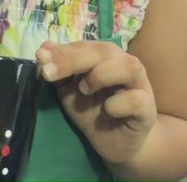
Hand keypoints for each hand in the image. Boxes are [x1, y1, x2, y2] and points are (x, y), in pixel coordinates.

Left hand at [36, 41, 156, 164]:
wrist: (115, 142)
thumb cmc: (92, 110)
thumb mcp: (68, 90)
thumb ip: (58, 70)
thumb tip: (44, 47)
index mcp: (104, 55)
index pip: (83, 45)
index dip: (61, 51)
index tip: (40, 57)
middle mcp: (123, 63)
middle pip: (103, 50)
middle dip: (73, 59)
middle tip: (49, 73)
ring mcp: (139, 84)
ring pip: (127, 66)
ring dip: (100, 75)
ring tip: (84, 89)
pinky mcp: (147, 108)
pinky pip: (135, 99)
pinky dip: (117, 104)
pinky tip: (107, 111)